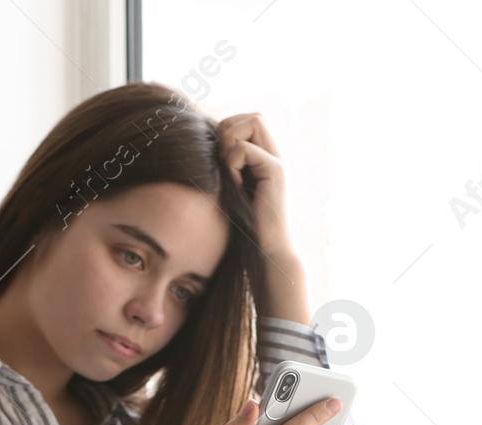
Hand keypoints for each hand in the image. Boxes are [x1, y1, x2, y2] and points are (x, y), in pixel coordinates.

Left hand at [218, 112, 297, 260]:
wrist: (265, 251)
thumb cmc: (243, 225)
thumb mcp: (230, 187)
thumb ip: (225, 163)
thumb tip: (204, 139)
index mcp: (266, 159)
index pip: (250, 120)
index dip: (231, 128)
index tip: (221, 158)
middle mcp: (275, 157)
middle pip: (255, 116)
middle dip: (231, 130)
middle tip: (222, 159)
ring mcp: (278, 163)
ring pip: (254, 122)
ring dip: (231, 142)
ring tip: (229, 171)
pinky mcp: (276, 171)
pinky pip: (244, 149)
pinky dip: (232, 163)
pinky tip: (236, 185)